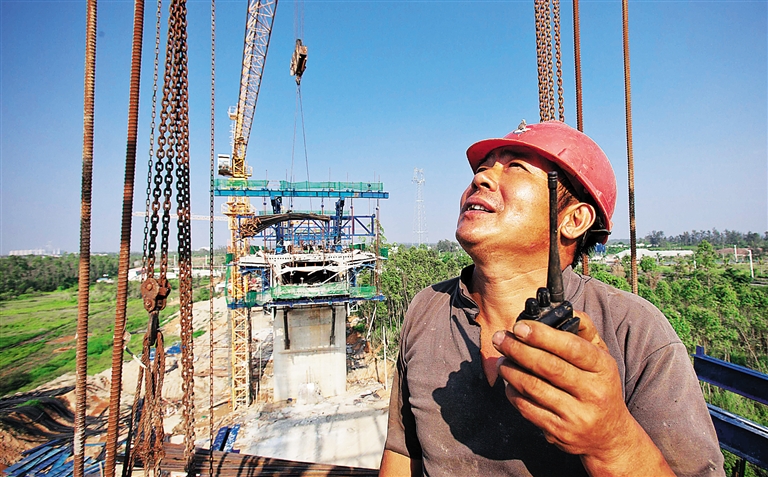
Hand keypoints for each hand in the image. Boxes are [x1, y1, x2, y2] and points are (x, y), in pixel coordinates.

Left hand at [492, 312, 672, 475]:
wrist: (608, 435)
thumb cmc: (599, 386)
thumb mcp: (601, 357)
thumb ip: (584, 331)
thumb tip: (562, 309)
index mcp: (603, 369)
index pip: (572, 348)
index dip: (543, 335)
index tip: (520, 326)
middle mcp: (593, 393)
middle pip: (548, 367)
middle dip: (518, 349)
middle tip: (500, 338)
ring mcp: (576, 416)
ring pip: (534, 388)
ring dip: (511, 370)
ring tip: (503, 358)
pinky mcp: (559, 432)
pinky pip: (527, 408)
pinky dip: (513, 392)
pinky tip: (509, 382)